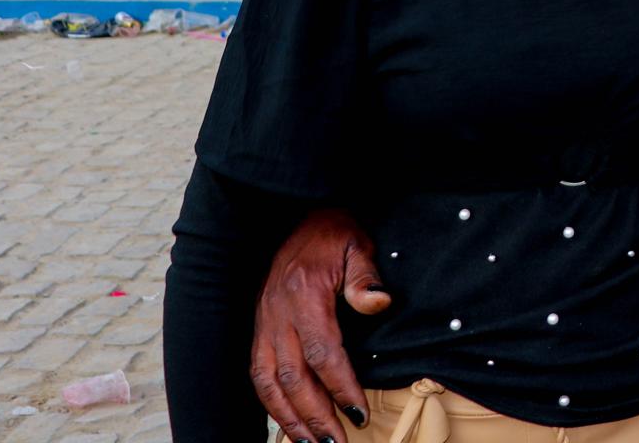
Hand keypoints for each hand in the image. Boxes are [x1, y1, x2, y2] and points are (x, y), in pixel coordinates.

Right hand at [250, 208, 388, 439]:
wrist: (301, 218)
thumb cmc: (333, 234)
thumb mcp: (356, 245)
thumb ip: (364, 277)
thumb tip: (379, 303)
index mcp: (304, 296)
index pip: (322, 351)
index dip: (339, 385)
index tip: (358, 411)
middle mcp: (277, 316)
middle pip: (293, 377)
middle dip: (316, 415)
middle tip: (338, 441)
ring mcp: (264, 326)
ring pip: (269, 383)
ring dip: (290, 419)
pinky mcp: (259, 332)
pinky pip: (259, 376)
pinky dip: (271, 405)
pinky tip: (289, 426)